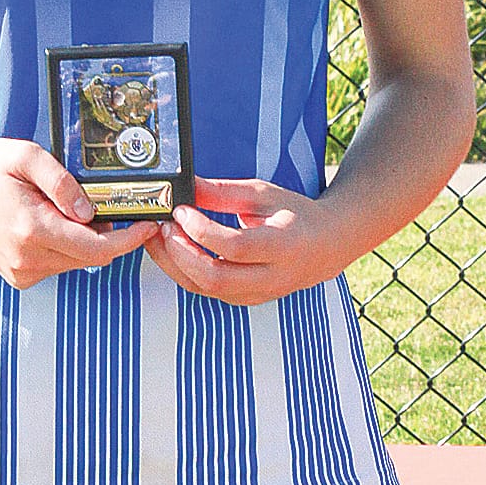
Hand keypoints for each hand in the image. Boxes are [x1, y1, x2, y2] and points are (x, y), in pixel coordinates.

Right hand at [0, 137, 155, 288]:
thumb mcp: (26, 156)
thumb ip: (62, 182)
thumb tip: (92, 211)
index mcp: (31, 229)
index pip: (96, 248)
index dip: (129, 239)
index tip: (150, 224)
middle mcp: (27, 259)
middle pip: (91, 257)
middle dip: (111, 234)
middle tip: (116, 204)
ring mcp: (22, 272)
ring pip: (76, 261)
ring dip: (88, 239)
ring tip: (74, 207)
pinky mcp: (20, 276)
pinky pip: (59, 263)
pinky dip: (69, 245)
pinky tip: (56, 221)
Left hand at [145, 176, 349, 304]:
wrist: (326, 246)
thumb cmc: (295, 215)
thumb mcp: (263, 194)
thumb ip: (223, 192)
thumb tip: (185, 185)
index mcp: (283, 246)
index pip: (236, 247)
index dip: (202, 231)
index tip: (182, 210)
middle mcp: (271, 278)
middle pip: (216, 278)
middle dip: (180, 252)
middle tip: (163, 225)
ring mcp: (258, 294)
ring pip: (206, 289)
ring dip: (175, 263)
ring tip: (159, 234)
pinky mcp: (244, 299)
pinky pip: (206, 291)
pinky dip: (183, 271)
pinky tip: (172, 249)